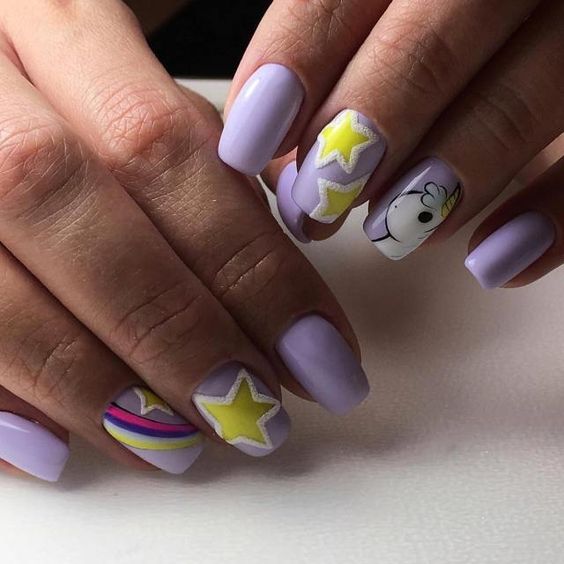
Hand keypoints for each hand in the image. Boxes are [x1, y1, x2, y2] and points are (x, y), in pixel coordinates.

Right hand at [0, 0, 367, 481]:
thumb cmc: (65, 77)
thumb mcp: (130, 80)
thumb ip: (191, 158)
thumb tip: (276, 273)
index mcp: (50, 20)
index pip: (166, 151)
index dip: (252, 267)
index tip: (320, 352)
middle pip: (76, 216)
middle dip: (178, 335)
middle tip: (255, 415)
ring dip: (97, 386)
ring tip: (180, 445)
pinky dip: (2, 400)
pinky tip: (64, 450)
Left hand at [220, 0, 563, 288]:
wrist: (525, 12)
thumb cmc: (423, 19)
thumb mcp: (373, 8)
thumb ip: (317, 54)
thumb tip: (267, 157)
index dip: (290, 71)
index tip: (248, 148)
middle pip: (428, 47)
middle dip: (361, 139)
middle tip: (315, 208)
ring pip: (518, 102)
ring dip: (446, 179)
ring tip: (394, 232)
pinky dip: (551, 217)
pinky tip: (492, 262)